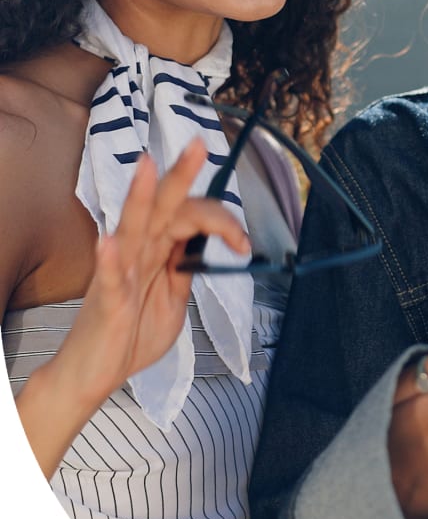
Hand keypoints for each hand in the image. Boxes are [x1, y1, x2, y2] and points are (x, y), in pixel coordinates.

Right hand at [51, 138, 248, 413]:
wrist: (93, 374)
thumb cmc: (129, 335)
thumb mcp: (173, 301)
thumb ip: (185, 270)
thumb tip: (206, 245)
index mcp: (156, 251)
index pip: (190, 217)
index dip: (221, 222)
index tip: (242, 242)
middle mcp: (137, 253)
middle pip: (162, 206)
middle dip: (180, 175)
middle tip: (197, 144)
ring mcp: (120, 273)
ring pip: (132, 227)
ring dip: (139, 196)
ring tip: (146, 166)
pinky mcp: (107, 301)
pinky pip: (109, 277)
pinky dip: (110, 259)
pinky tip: (109, 242)